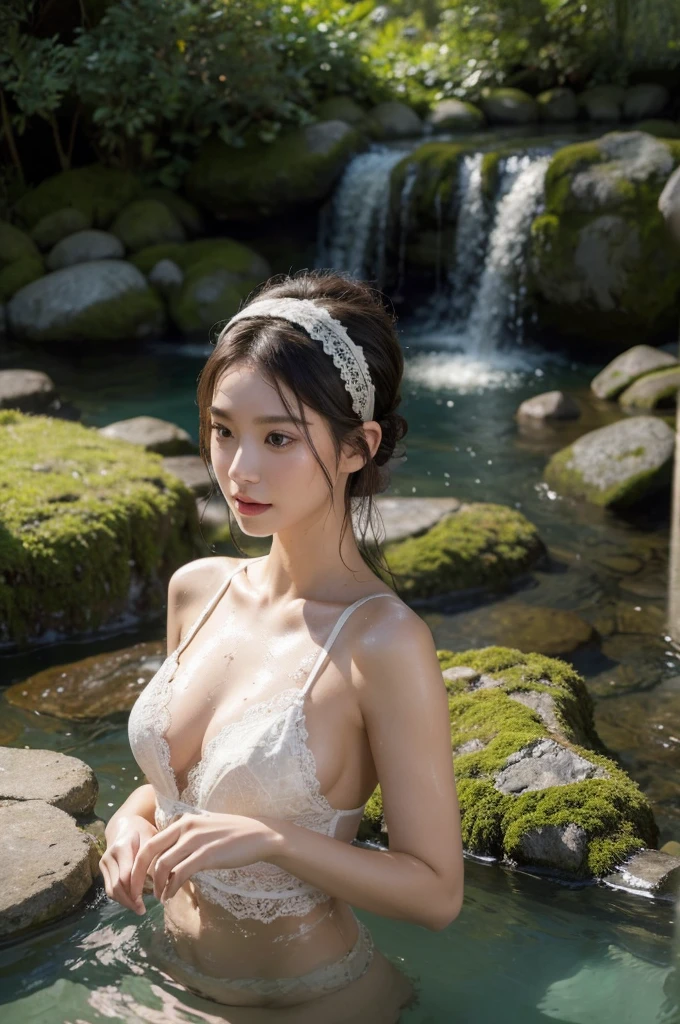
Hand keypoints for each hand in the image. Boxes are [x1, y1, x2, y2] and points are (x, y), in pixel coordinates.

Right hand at [100, 815, 158, 914]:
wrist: (126, 824)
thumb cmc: (144, 832)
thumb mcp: (153, 840)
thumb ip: (156, 859)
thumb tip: (164, 882)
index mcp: (123, 846)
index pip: (126, 876)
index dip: (135, 892)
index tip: (145, 904)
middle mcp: (110, 854)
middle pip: (117, 886)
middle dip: (129, 901)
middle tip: (142, 910)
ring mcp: (104, 861)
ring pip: (111, 889)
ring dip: (124, 901)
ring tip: (138, 908)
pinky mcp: (103, 867)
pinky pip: (109, 887)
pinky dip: (120, 896)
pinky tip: (131, 900)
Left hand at [129, 810, 278, 906]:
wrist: (260, 835)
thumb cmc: (232, 835)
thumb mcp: (204, 830)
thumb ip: (185, 839)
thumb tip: (167, 860)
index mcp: (182, 820)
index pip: (150, 842)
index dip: (139, 864)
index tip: (137, 881)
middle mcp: (185, 826)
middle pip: (148, 852)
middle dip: (137, 876)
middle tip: (136, 894)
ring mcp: (195, 840)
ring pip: (162, 866)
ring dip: (156, 886)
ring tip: (158, 897)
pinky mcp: (206, 854)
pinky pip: (179, 874)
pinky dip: (171, 888)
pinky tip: (170, 896)